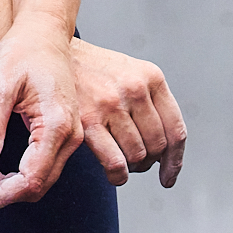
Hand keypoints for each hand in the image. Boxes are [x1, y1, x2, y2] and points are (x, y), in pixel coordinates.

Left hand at [0, 10, 83, 213]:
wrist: (43, 32)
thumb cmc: (22, 51)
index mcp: (57, 124)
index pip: (31, 180)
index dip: (1, 195)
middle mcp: (70, 135)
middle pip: (37, 185)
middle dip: (0, 193)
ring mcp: (70, 136)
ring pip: (40, 180)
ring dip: (7, 186)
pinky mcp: (63, 134)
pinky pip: (42, 167)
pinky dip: (17, 175)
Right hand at [69, 38, 185, 189]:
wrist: (57, 56)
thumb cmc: (94, 70)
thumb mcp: (131, 73)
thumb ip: (151, 103)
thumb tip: (166, 150)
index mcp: (152, 77)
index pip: (176, 130)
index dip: (174, 161)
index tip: (168, 175)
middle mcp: (135, 89)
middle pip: (158, 146)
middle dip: (149, 163)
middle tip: (137, 163)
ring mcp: (112, 104)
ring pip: (137, 156)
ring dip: (132, 168)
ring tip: (122, 163)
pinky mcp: (88, 119)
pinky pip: (115, 162)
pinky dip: (118, 176)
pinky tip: (113, 174)